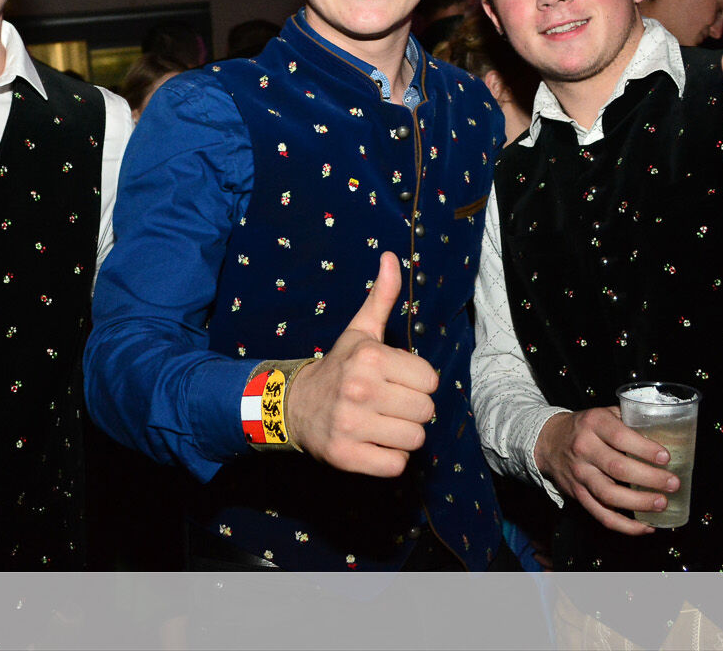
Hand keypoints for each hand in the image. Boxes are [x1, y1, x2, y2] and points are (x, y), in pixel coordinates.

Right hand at [284, 252, 438, 476]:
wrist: (292, 405)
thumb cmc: (337, 367)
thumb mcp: (359, 331)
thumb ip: (381, 296)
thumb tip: (392, 256)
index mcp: (370, 358)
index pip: (430, 380)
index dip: (416, 382)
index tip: (395, 380)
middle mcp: (360, 390)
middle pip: (425, 412)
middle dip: (411, 410)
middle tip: (388, 404)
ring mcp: (351, 425)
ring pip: (414, 440)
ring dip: (401, 435)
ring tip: (380, 423)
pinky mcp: (346, 457)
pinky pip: (395, 465)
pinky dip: (389, 459)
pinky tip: (372, 443)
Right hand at [534, 407, 676, 534]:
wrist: (549, 441)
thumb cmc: (586, 427)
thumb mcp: (604, 413)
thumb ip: (629, 421)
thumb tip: (666, 434)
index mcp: (593, 424)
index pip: (620, 437)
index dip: (644, 449)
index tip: (666, 458)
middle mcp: (584, 449)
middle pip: (617, 468)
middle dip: (649, 479)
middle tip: (673, 484)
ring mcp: (579, 474)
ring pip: (609, 495)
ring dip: (639, 503)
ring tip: (662, 504)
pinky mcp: (578, 495)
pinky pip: (601, 515)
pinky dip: (625, 526)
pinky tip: (646, 526)